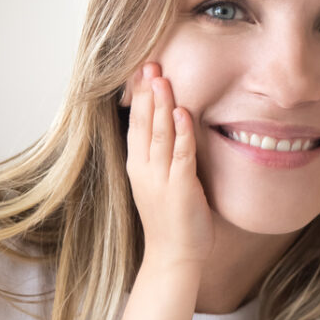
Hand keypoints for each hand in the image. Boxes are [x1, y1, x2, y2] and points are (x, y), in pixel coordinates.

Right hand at [126, 63, 213, 268]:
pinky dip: (182, 132)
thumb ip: (163, 158)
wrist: (174, 256)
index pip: (136, 125)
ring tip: (163, 78)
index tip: (142, 71)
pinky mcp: (181, 187)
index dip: (140, 98)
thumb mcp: (161, 183)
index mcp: (138, 167)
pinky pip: (181, 154)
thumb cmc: (172, 220)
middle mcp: (144, 170)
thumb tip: (172, 130)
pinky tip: (183, 112)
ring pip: (160, 134)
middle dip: (147, 93)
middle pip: (144, 124)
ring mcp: (161, 179)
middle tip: (150, 63)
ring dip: (162, 105)